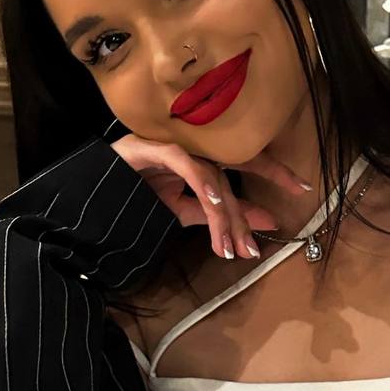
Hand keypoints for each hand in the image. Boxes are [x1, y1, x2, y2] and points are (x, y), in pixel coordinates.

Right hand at [110, 134, 311, 259]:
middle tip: (257, 243)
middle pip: (232, 168)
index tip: (302, 189)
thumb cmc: (132, 197)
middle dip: (249, 206)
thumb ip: (220, 216)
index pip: (244, 159)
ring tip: (230, 248)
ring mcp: (170, 142)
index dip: (274, 171)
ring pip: (212, 176)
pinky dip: (204, 186)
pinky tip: (215, 206)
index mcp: (200, 154)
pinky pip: (187, 166)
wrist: (86, 194)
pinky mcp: (150, 146)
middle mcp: (190, 143)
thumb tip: (266, 222)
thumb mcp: (180, 210)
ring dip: (224, 216)